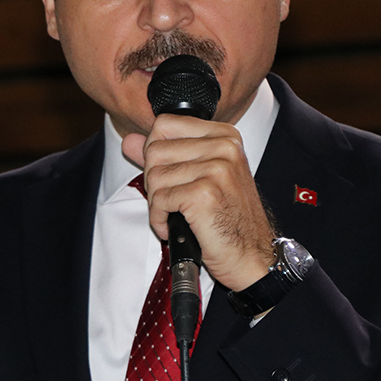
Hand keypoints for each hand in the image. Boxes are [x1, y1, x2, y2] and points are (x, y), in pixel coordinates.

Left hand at [121, 114, 273, 291]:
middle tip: (172, 199)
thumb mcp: (198, 177)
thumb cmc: (229, 219)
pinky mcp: (204, 193)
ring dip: (157, 202)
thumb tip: (130, 141)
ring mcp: (216, 169)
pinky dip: (159, 219)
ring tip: (176, 213)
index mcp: (224, 137)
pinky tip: (174, 226)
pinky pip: (159, 199)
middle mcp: (224, 148)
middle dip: (154, 181)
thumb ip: (164, 155)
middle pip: (155, 151)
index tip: (168, 173)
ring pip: (154, 176)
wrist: (251, 255)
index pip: (164, 124)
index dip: (154, 151)